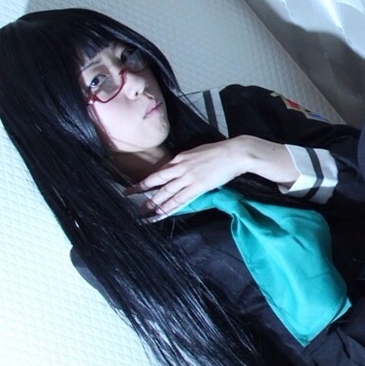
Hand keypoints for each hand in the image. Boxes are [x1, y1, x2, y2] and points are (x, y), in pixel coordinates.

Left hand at [128, 136, 296, 217]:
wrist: (235, 153)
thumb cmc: (220, 151)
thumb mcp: (197, 153)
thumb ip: (186, 162)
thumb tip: (177, 170)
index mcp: (180, 158)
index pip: (158, 172)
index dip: (145, 182)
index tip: (133, 188)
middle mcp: (180, 167)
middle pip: (157, 182)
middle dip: (142, 192)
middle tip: (129, 201)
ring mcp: (188, 177)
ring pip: (166, 193)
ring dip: (153, 204)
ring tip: (142, 213)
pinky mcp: (198, 186)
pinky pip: (181, 199)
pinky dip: (170, 207)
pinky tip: (161, 213)